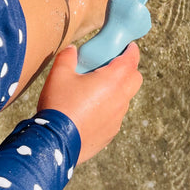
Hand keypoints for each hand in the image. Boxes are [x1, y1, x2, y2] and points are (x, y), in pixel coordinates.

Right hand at [37, 42, 141, 163]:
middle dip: (128, 69)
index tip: (127, 45)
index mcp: (113, 81)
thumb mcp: (59, 74)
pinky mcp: (110, 133)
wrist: (54, 143)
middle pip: (135, 79)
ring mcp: (117, 119)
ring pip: (125, 98)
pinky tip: (90, 110)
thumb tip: (73, 50)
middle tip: (111, 65)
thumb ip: (68, 57)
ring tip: (96, 89)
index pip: (131, 60)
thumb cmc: (59, 105)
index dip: (131, 50)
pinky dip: (109, 108)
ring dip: (118, 90)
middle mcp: (121, 99)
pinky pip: (115, 115)